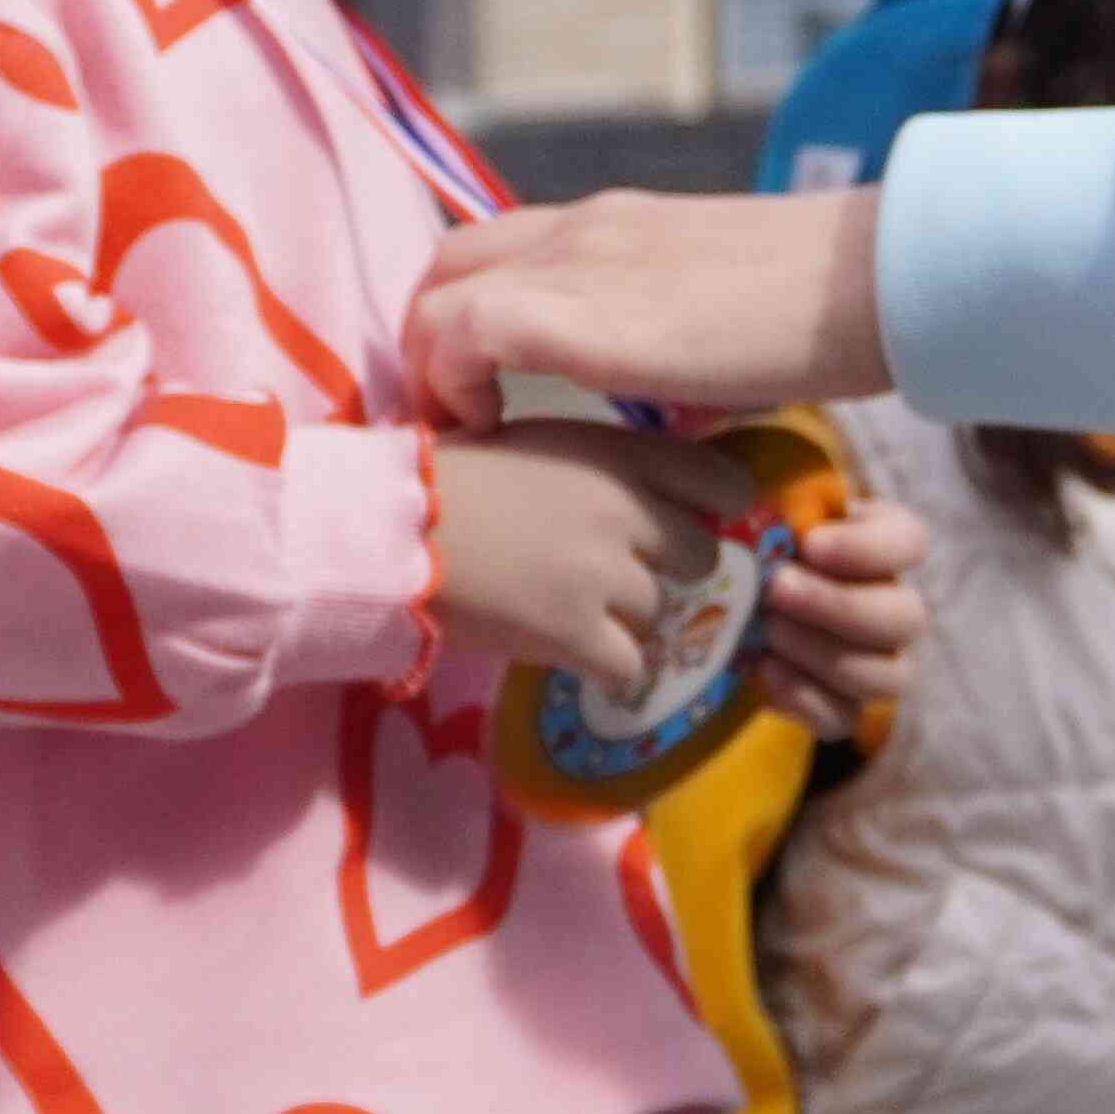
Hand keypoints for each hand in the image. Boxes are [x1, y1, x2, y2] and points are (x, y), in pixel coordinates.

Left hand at [408, 190, 888, 432]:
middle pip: (446, 264)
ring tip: (473, 431)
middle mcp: (579, 228)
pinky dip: (455, 383)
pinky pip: (462, 332)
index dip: (467, 322)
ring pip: (438, 293)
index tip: (482, 394)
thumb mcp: (720, 333)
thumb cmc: (819, 318)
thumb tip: (666, 419)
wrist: (871, 283)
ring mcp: (572, 258)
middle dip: (432, 343)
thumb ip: (671, 361)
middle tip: (463, 417)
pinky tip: (499, 429)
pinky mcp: (573, 309)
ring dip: (434, 367)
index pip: (496, 251)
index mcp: (613, 226)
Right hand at [434, 422, 752, 696]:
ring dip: (624, 621)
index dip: (716, 510)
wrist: (393, 525)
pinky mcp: (576, 633)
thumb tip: (652, 504)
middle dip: (664, 572)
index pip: (721, 482)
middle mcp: (626, 509)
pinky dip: (609, 672)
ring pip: (658, 615)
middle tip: (614, 579)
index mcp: (619, 453)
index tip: (689, 525)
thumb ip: (605, 468)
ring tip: (568, 612)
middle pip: (699, 556)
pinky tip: (577, 659)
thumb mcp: (543, 442)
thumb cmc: (452, 475)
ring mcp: (605, 574)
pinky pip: (630, 668)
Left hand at [749, 499, 929, 742]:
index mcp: (882, 543)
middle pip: (907, 616)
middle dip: (839, 606)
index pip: (909, 542)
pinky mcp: (845, 706)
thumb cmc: (755, 544)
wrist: (726, 606)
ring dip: (826, 655)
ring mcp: (879, 662)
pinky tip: (767, 672)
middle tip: (777, 590)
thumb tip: (764, 500)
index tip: (811, 545)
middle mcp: (894, 604)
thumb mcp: (762, 512)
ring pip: (890, 675)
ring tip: (770, 632)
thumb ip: (774, 502)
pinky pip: (845, 718)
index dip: (867, 548)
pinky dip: (806, 700)